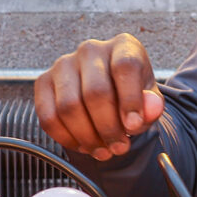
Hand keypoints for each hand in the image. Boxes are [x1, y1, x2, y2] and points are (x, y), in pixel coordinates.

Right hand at [34, 34, 163, 160]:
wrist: (108, 91)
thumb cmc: (130, 93)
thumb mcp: (149, 99)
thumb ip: (152, 105)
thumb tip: (150, 108)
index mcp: (123, 46)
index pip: (125, 67)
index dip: (130, 100)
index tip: (133, 126)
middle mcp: (90, 50)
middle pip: (95, 92)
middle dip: (108, 128)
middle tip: (119, 148)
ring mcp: (63, 64)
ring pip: (69, 107)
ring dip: (87, 137)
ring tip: (103, 150)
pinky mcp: (43, 82)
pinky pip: (48, 117)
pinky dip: (66, 138)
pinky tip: (83, 145)